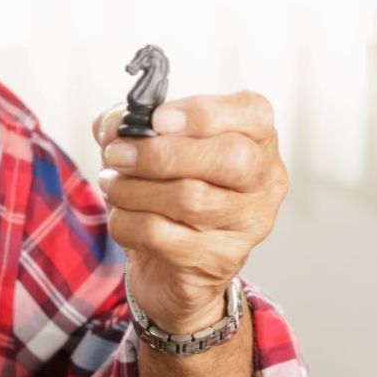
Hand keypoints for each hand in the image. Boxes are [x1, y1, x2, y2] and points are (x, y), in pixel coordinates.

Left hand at [93, 93, 288, 333]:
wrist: (167, 264)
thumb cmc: (166, 188)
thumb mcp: (149, 145)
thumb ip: (129, 123)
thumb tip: (112, 124)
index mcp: (257, 137)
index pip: (253, 113)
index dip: (202, 113)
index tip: (155, 119)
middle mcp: (265, 179)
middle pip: (230, 158)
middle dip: (161, 154)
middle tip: (117, 154)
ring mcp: (249, 223)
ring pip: (192, 199)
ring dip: (134, 189)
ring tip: (111, 184)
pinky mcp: (221, 260)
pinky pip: (163, 236)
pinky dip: (128, 222)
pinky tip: (120, 215)